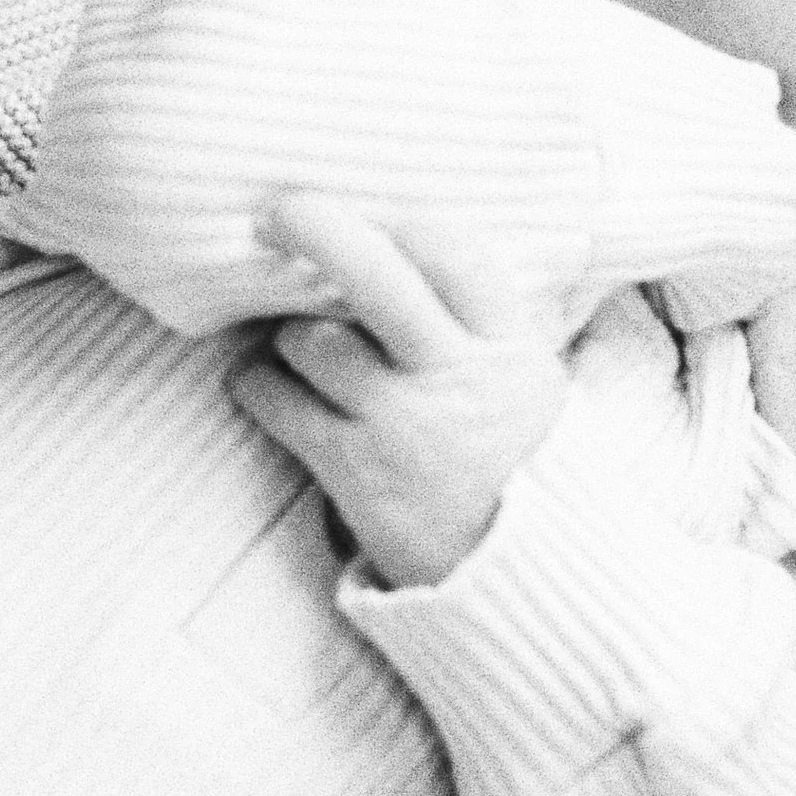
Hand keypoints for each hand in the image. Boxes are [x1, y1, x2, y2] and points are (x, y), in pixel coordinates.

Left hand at [225, 192, 570, 592]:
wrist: (526, 584)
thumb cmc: (523, 469)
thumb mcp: (535, 384)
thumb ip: (489, 324)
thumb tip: (434, 252)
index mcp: (510, 347)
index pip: (452, 254)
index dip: (403, 228)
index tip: (377, 224)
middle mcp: (454, 375)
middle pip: (376, 277)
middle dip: (318, 229)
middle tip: (279, 211)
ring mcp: (400, 422)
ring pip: (313, 338)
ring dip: (291, 334)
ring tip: (301, 347)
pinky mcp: (351, 470)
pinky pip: (276, 399)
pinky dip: (259, 383)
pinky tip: (269, 384)